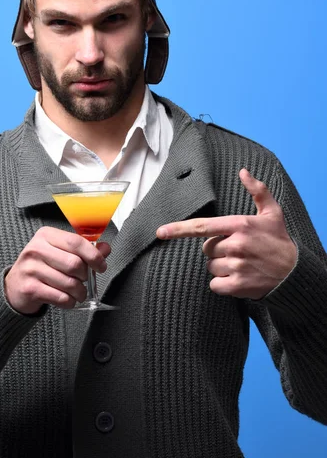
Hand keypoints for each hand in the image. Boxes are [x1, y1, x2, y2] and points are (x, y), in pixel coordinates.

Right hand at [4, 227, 109, 313]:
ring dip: (80, 292)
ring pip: (69, 283)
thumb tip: (105, 249)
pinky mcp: (30, 288)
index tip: (101, 266)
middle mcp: (36, 249)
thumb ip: (83, 250)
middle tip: (85, 281)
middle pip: (74, 264)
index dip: (93, 255)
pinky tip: (68, 300)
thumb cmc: (42, 267)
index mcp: (46, 235)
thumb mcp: (60, 253)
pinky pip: (60, 297)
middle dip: (85, 276)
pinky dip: (70, 302)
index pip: (76, 241)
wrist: (14, 287)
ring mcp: (31, 269)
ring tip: (78, 293)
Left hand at [156, 169, 296, 298]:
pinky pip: (215, 284)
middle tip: (238, 250)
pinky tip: (238, 278)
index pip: (202, 226)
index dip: (179, 229)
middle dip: (217, 250)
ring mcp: (237, 266)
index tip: (161, 232)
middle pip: (207, 249)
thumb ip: (257, 190)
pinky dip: (222, 284)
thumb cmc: (279, 240)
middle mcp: (236, 245)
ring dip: (221, 267)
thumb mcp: (272, 212)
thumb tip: (243, 172)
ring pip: (211, 267)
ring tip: (241, 264)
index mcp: (239, 225)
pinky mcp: (238, 285)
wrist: (295, 273)